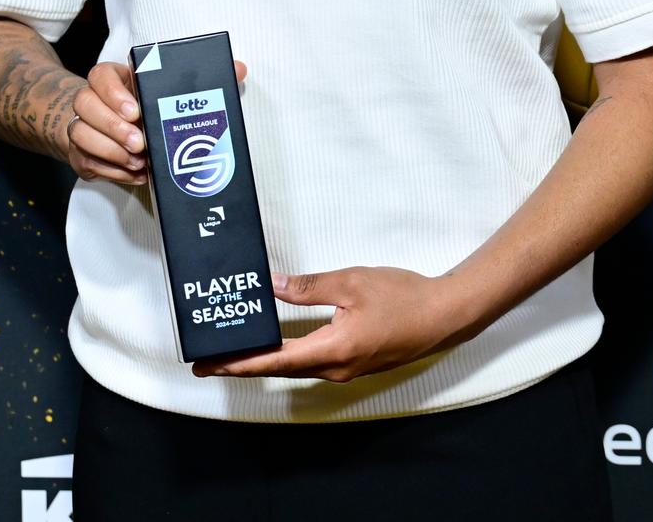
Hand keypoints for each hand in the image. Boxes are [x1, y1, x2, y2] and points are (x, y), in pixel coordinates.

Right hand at [60, 58, 247, 185]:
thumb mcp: (167, 90)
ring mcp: (83, 126)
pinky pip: (88, 162)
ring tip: (138, 162)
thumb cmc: (146, 106)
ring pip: (80, 133)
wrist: (113, 127)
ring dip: (110, 151)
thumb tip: (238, 69)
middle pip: (86, 104)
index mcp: (113, 79)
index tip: (135, 110)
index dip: (114, 93)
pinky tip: (135, 174)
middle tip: (140, 143)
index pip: (101, 76)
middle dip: (113, 127)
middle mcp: (92, 99)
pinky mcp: (82, 153)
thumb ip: (200, 81)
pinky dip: (112, 171)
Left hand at [191, 266, 476, 382]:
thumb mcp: (351, 282)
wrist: (444, 315)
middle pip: (280, 369)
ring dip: (265, 361)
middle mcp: (336, 368)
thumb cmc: (402, 297)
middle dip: (243, 365)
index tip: (209, 366)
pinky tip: (276, 345)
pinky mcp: (354, 363)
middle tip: (210, 361)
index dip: (238, 363)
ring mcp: (347, 369)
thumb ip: (308, 286)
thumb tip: (273, 286)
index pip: (274, 360)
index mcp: (333, 350)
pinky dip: (287, 356)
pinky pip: (312, 363)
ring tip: (236, 352)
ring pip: (296, 367)